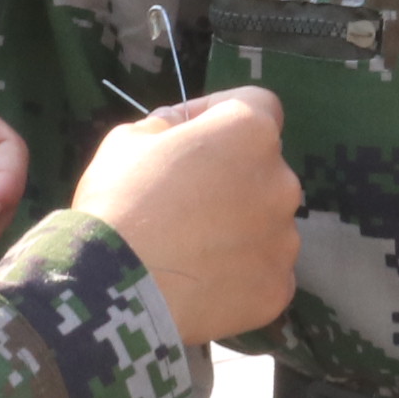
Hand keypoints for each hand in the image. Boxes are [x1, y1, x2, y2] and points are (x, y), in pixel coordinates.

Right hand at [70, 84, 300, 342]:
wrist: (113, 291)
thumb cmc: (119, 202)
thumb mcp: (127, 141)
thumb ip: (167, 125)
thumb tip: (181, 130)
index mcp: (250, 132)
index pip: (256, 106)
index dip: (221, 116)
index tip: (189, 137)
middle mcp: (282, 181)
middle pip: (262, 170)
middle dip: (230, 179)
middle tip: (184, 204)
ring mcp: (285, 240)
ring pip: (266, 225)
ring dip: (238, 229)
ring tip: (190, 254)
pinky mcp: (278, 289)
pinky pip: (263, 273)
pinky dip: (241, 277)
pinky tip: (202, 284)